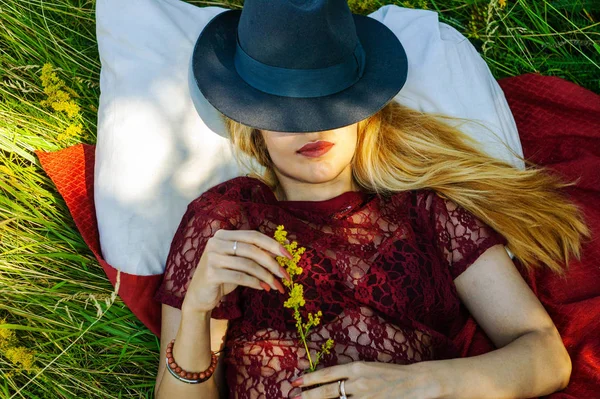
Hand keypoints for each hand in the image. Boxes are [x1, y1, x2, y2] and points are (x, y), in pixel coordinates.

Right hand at [181, 229, 292, 313]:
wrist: (200, 297)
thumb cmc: (224, 277)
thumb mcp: (240, 262)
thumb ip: (257, 254)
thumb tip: (285, 248)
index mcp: (224, 235)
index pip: (254, 236)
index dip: (273, 244)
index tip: (289, 256)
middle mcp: (216, 242)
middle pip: (252, 249)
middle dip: (272, 262)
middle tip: (286, 275)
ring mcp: (212, 257)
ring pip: (248, 264)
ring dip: (266, 276)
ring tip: (276, 286)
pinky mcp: (210, 273)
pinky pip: (240, 276)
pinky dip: (255, 283)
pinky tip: (263, 288)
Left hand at [290, 361, 446, 398]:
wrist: (418, 382)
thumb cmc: (392, 374)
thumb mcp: (369, 369)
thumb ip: (351, 376)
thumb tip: (333, 383)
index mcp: (357, 368)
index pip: (328, 374)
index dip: (311, 379)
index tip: (296, 381)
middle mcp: (359, 382)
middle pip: (328, 391)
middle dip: (310, 395)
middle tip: (295, 396)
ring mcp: (366, 397)